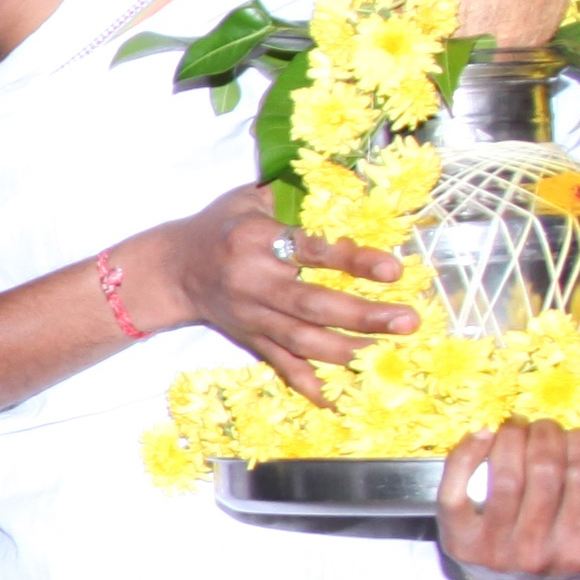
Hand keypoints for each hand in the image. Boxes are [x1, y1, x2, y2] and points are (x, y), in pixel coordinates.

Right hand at [121, 187, 413, 399]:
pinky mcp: (250, 339)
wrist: (173, 269)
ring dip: (347, 352)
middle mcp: (252, 282)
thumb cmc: (220, 227)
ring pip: (302, 341)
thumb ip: (293, 195)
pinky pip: (282, 365)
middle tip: (407, 321)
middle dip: (362, 316)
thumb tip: (351, 180)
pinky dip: (310, 384)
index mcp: (254, 240)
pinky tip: (339, 399)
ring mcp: (251, 316)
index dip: (352, 261)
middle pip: (311, 305)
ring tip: (387, 355)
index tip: (393, 270)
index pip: (310, 250)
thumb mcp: (249, 198)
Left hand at [435, 422, 579, 579]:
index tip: (576, 435)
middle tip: (545, 427)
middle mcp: (536, 550)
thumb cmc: (571, 556)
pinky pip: (455, 488)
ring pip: (504, 474)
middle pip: (544, 470)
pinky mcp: (458, 538)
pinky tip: (483, 435)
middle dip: (546, 435)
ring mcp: (493, 546)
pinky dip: (467, 454)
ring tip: (518, 426)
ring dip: (512, 436)